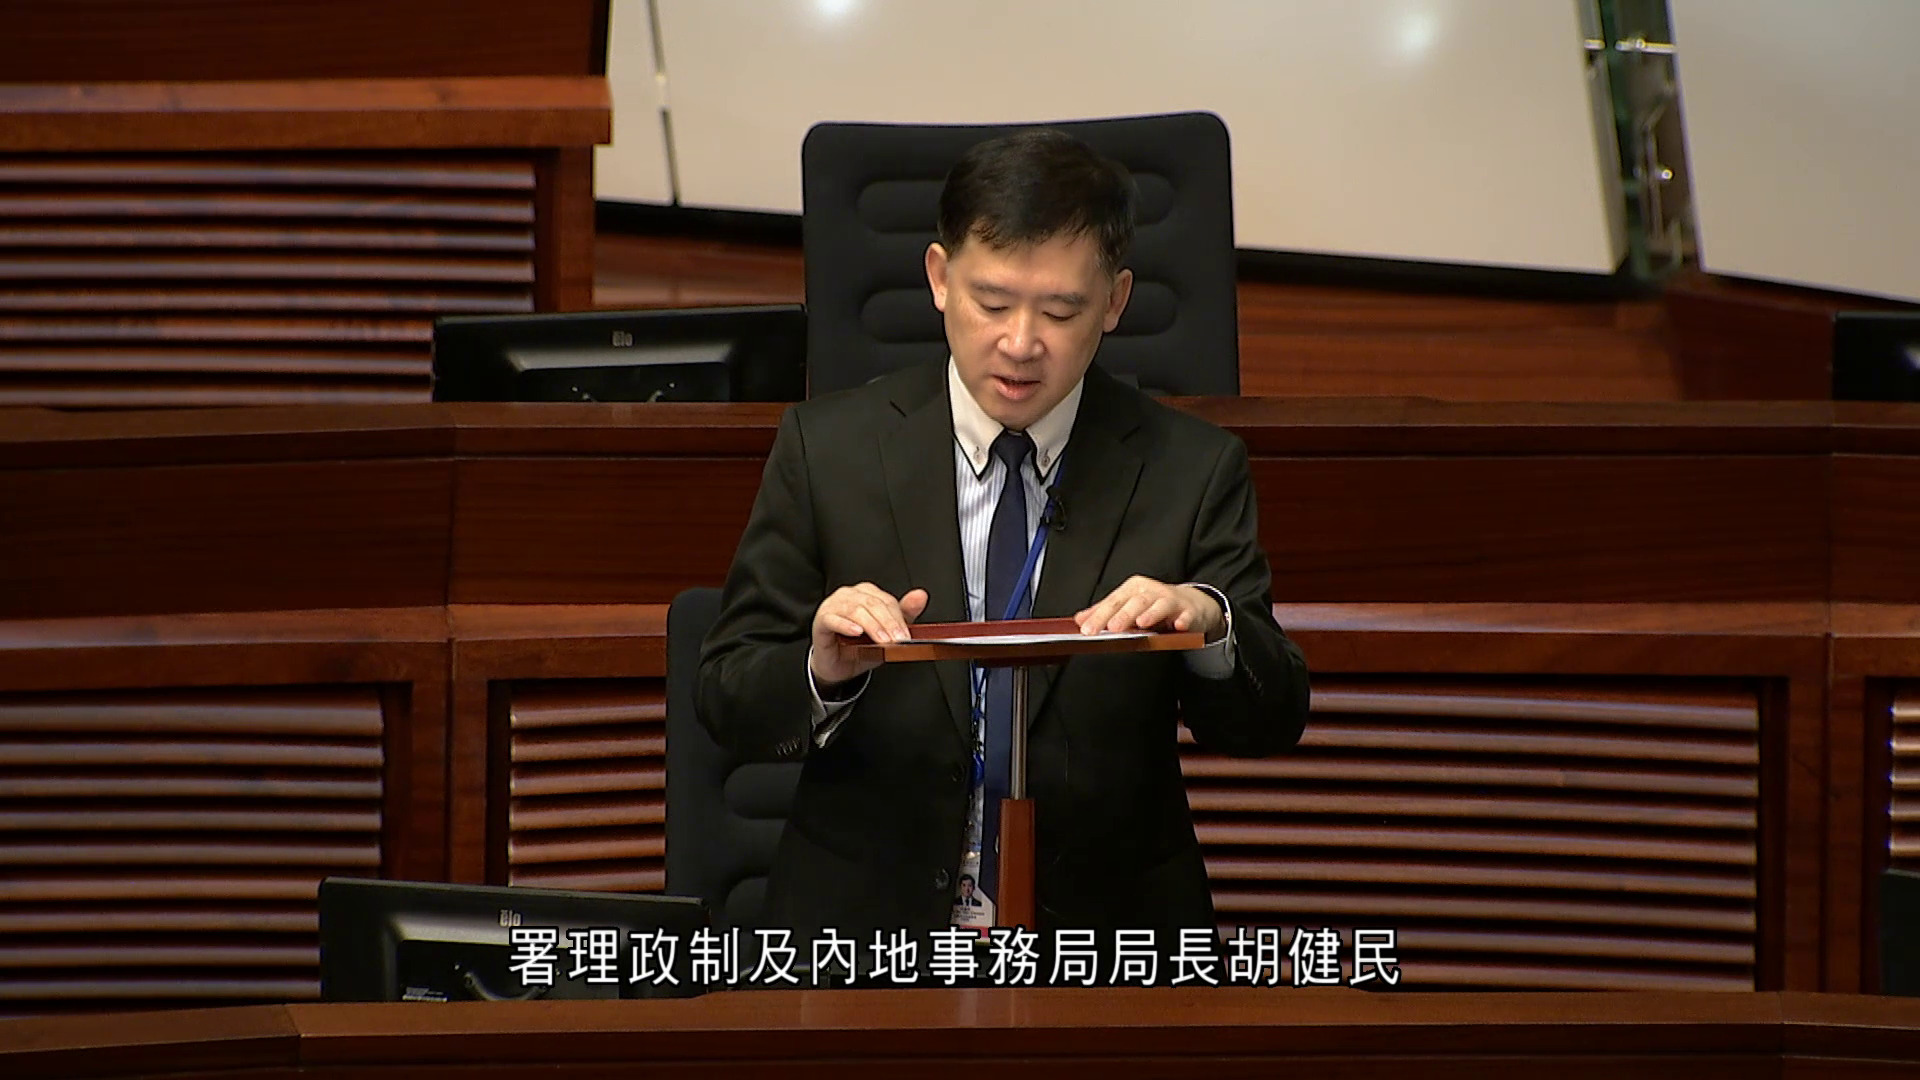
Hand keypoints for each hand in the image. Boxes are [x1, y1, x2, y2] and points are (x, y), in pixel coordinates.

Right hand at [810, 583, 928, 687]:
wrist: (838, 665)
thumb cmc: (860, 647)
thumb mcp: (886, 634)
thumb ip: (904, 615)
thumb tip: (920, 596)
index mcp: (867, 594)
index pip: (886, 601)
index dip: (898, 618)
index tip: (906, 636)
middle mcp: (849, 595)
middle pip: (872, 604)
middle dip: (888, 623)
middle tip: (897, 639)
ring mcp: (833, 605)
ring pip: (855, 610)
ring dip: (871, 626)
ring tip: (882, 640)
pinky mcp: (822, 619)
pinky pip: (833, 619)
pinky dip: (846, 625)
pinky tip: (856, 632)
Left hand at [1075, 576, 1224, 640]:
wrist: (1190, 603)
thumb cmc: (1154, 605)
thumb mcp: (1128, 605)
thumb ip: (1104, 612)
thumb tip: (1080, 619)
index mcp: (1133, 589)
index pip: (1113, 602)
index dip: (1099, 616)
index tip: (1087, 630)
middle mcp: (1150, 592)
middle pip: (1135, 603)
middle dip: (1123, 615)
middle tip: (1112, 629)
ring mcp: (1170, 600)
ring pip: (1160, 605)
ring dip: (1151, 614)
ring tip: (1142, 623)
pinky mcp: (1189, 611)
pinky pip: (1186, 615)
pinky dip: (1182, 620)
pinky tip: (1178, 626)